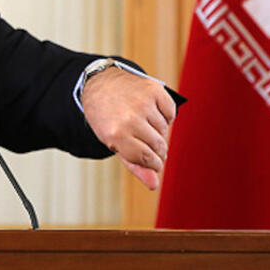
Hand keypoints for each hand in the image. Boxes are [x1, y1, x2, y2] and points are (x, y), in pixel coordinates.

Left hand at [81, 66, 175, 189]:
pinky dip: (165, 115)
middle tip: (146, 142)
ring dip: (158, 131)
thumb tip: (154, 184)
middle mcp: (130, 118)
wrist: (99, 84)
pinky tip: (151, 112)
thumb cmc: (106, 117)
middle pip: (159, 146)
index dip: (153, 164)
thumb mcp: (112, 143)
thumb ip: (134, 165)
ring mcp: (143, 102)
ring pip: (164, 129)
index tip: (153, 163)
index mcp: (117, 135)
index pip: (148, 159)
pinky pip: (171, 112)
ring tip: (143, 124)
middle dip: (157, 149)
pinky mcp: (153, 89)